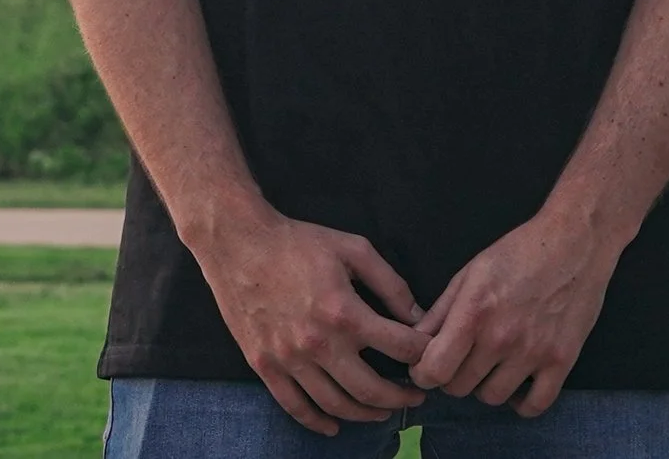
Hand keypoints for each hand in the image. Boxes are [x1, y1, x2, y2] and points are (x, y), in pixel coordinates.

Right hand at [188, 205, 431, 435]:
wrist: (238, 244)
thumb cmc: (298, 242)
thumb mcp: (354, 249)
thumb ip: (391, 284)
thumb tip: (418, 316)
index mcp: (344, 312)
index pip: (400, 347)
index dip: (423, 355)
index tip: (430, 358)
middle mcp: (318, 343)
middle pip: (371, 389)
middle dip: (401, 397)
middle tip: (415, 396)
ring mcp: (289, 359)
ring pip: (336, 404)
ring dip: (366, 414)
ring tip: (383, 411)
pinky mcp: (264, 366)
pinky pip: (294, 406)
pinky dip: (318, 422)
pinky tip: (334, 426)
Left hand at [408, 212, 619, 417]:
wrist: (575, 243)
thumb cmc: (518, 253)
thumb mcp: (470, 274)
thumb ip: (440, 312)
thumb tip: (413, 342)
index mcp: (474, 313)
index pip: (435, 369)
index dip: (423, 373)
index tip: (427, 366)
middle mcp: (501, 338)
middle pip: (459, 386)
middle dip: (452, 376)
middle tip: (461, 359)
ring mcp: (533, 352)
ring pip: (492, 397)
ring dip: (484, 386)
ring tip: (490, 366)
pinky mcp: (562, 361)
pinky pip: (535, 405)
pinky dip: (522, 404)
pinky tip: (517, 386)